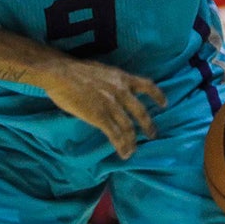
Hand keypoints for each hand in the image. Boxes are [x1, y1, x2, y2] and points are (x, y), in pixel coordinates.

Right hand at [39, 60, 165, 157]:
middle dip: (148, 125)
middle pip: (141, 112)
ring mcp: (111, 106)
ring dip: (132, 141)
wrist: (60, 73)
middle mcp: (121, 92)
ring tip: (133, 150)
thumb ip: (110, 80)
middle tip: (152, 134)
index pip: (147, 85)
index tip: (164, 104)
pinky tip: (124, 153)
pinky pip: (115, 135)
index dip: (158, 96)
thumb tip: (111, 87)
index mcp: (121, 78)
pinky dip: (121, 146)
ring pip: (128, 127)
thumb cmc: (75, 70)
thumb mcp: (101, 70)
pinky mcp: (100, 117)